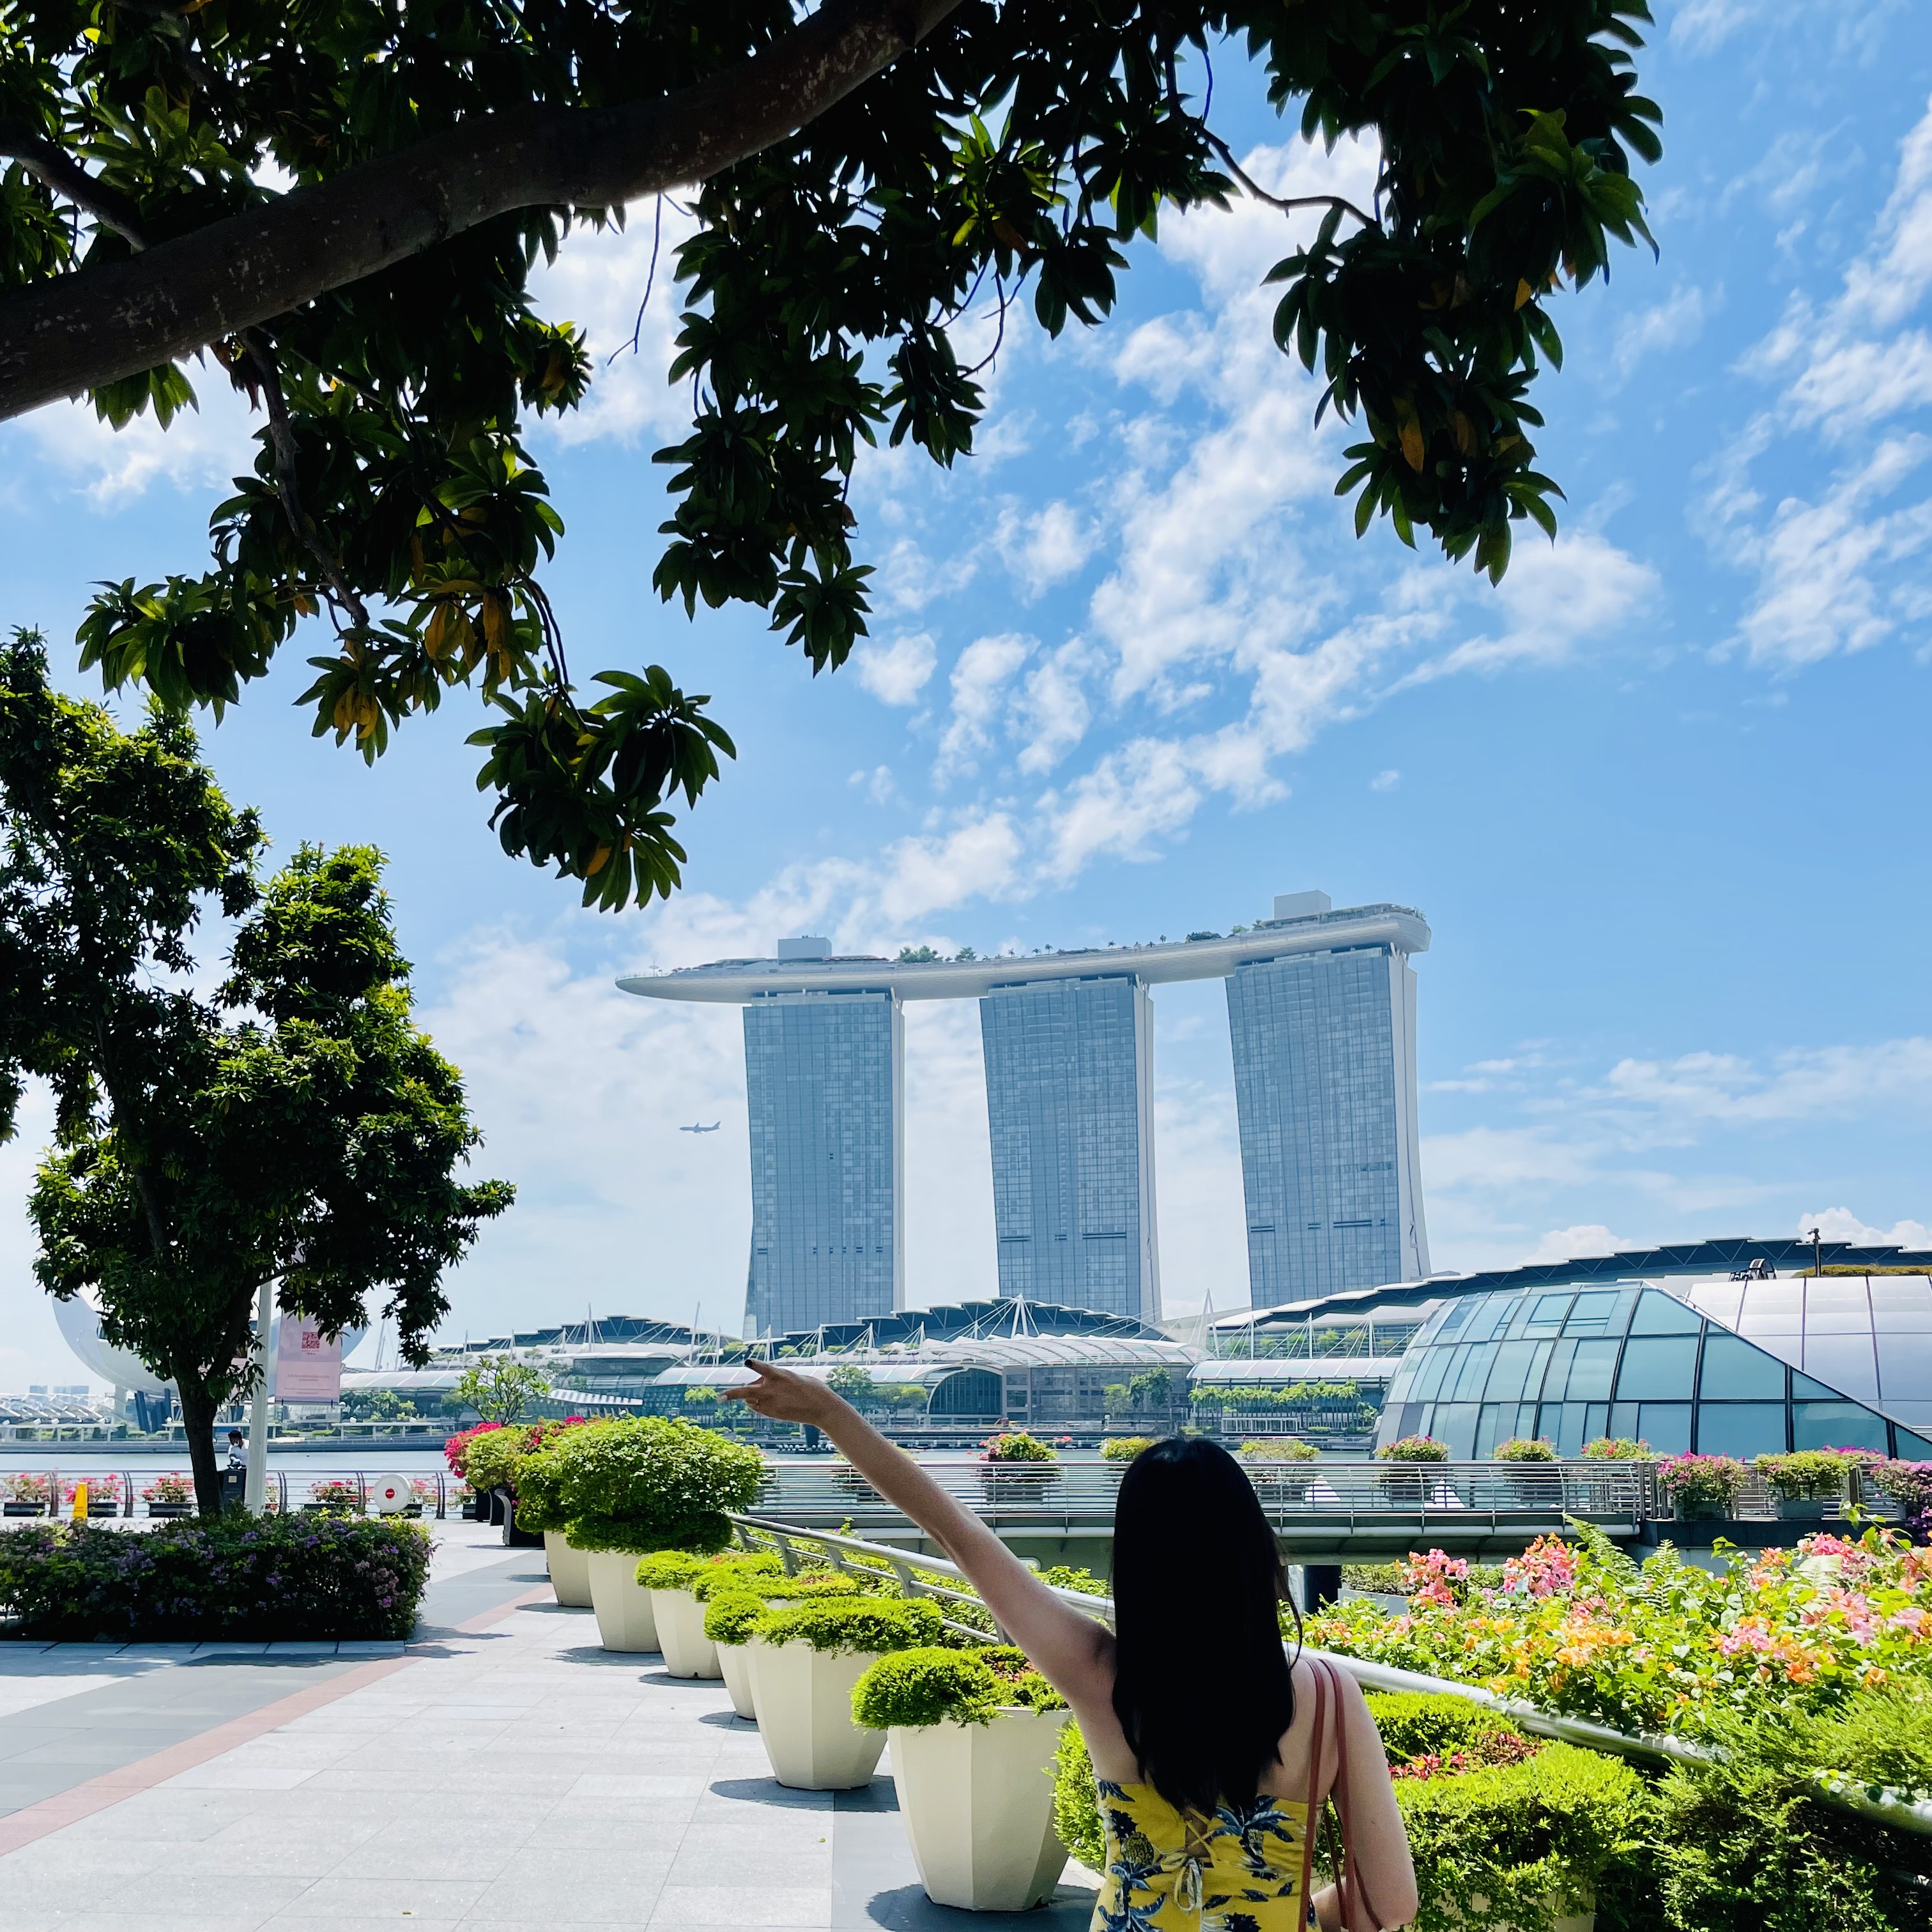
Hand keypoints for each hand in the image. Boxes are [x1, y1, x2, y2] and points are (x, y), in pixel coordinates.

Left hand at [718, 1358, 836, 1425]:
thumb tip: (760, 1385)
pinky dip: (755, 1403)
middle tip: (719, 1398)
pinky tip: (764, 1400)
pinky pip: (756, 1407)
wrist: (822, 1408)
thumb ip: (775, 1378)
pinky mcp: (772, 1414)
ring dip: (749, 1395)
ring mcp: (771, 1403)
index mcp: (781, 1376)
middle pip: (746, 1392)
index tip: (747, 1361)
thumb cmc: (811, 1388)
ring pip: (749, 1400)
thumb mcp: (793, 1377)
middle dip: (731, 1394)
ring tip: (763, 1392)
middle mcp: (773, 1390)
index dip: (755, 1364)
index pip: (763, 1368)